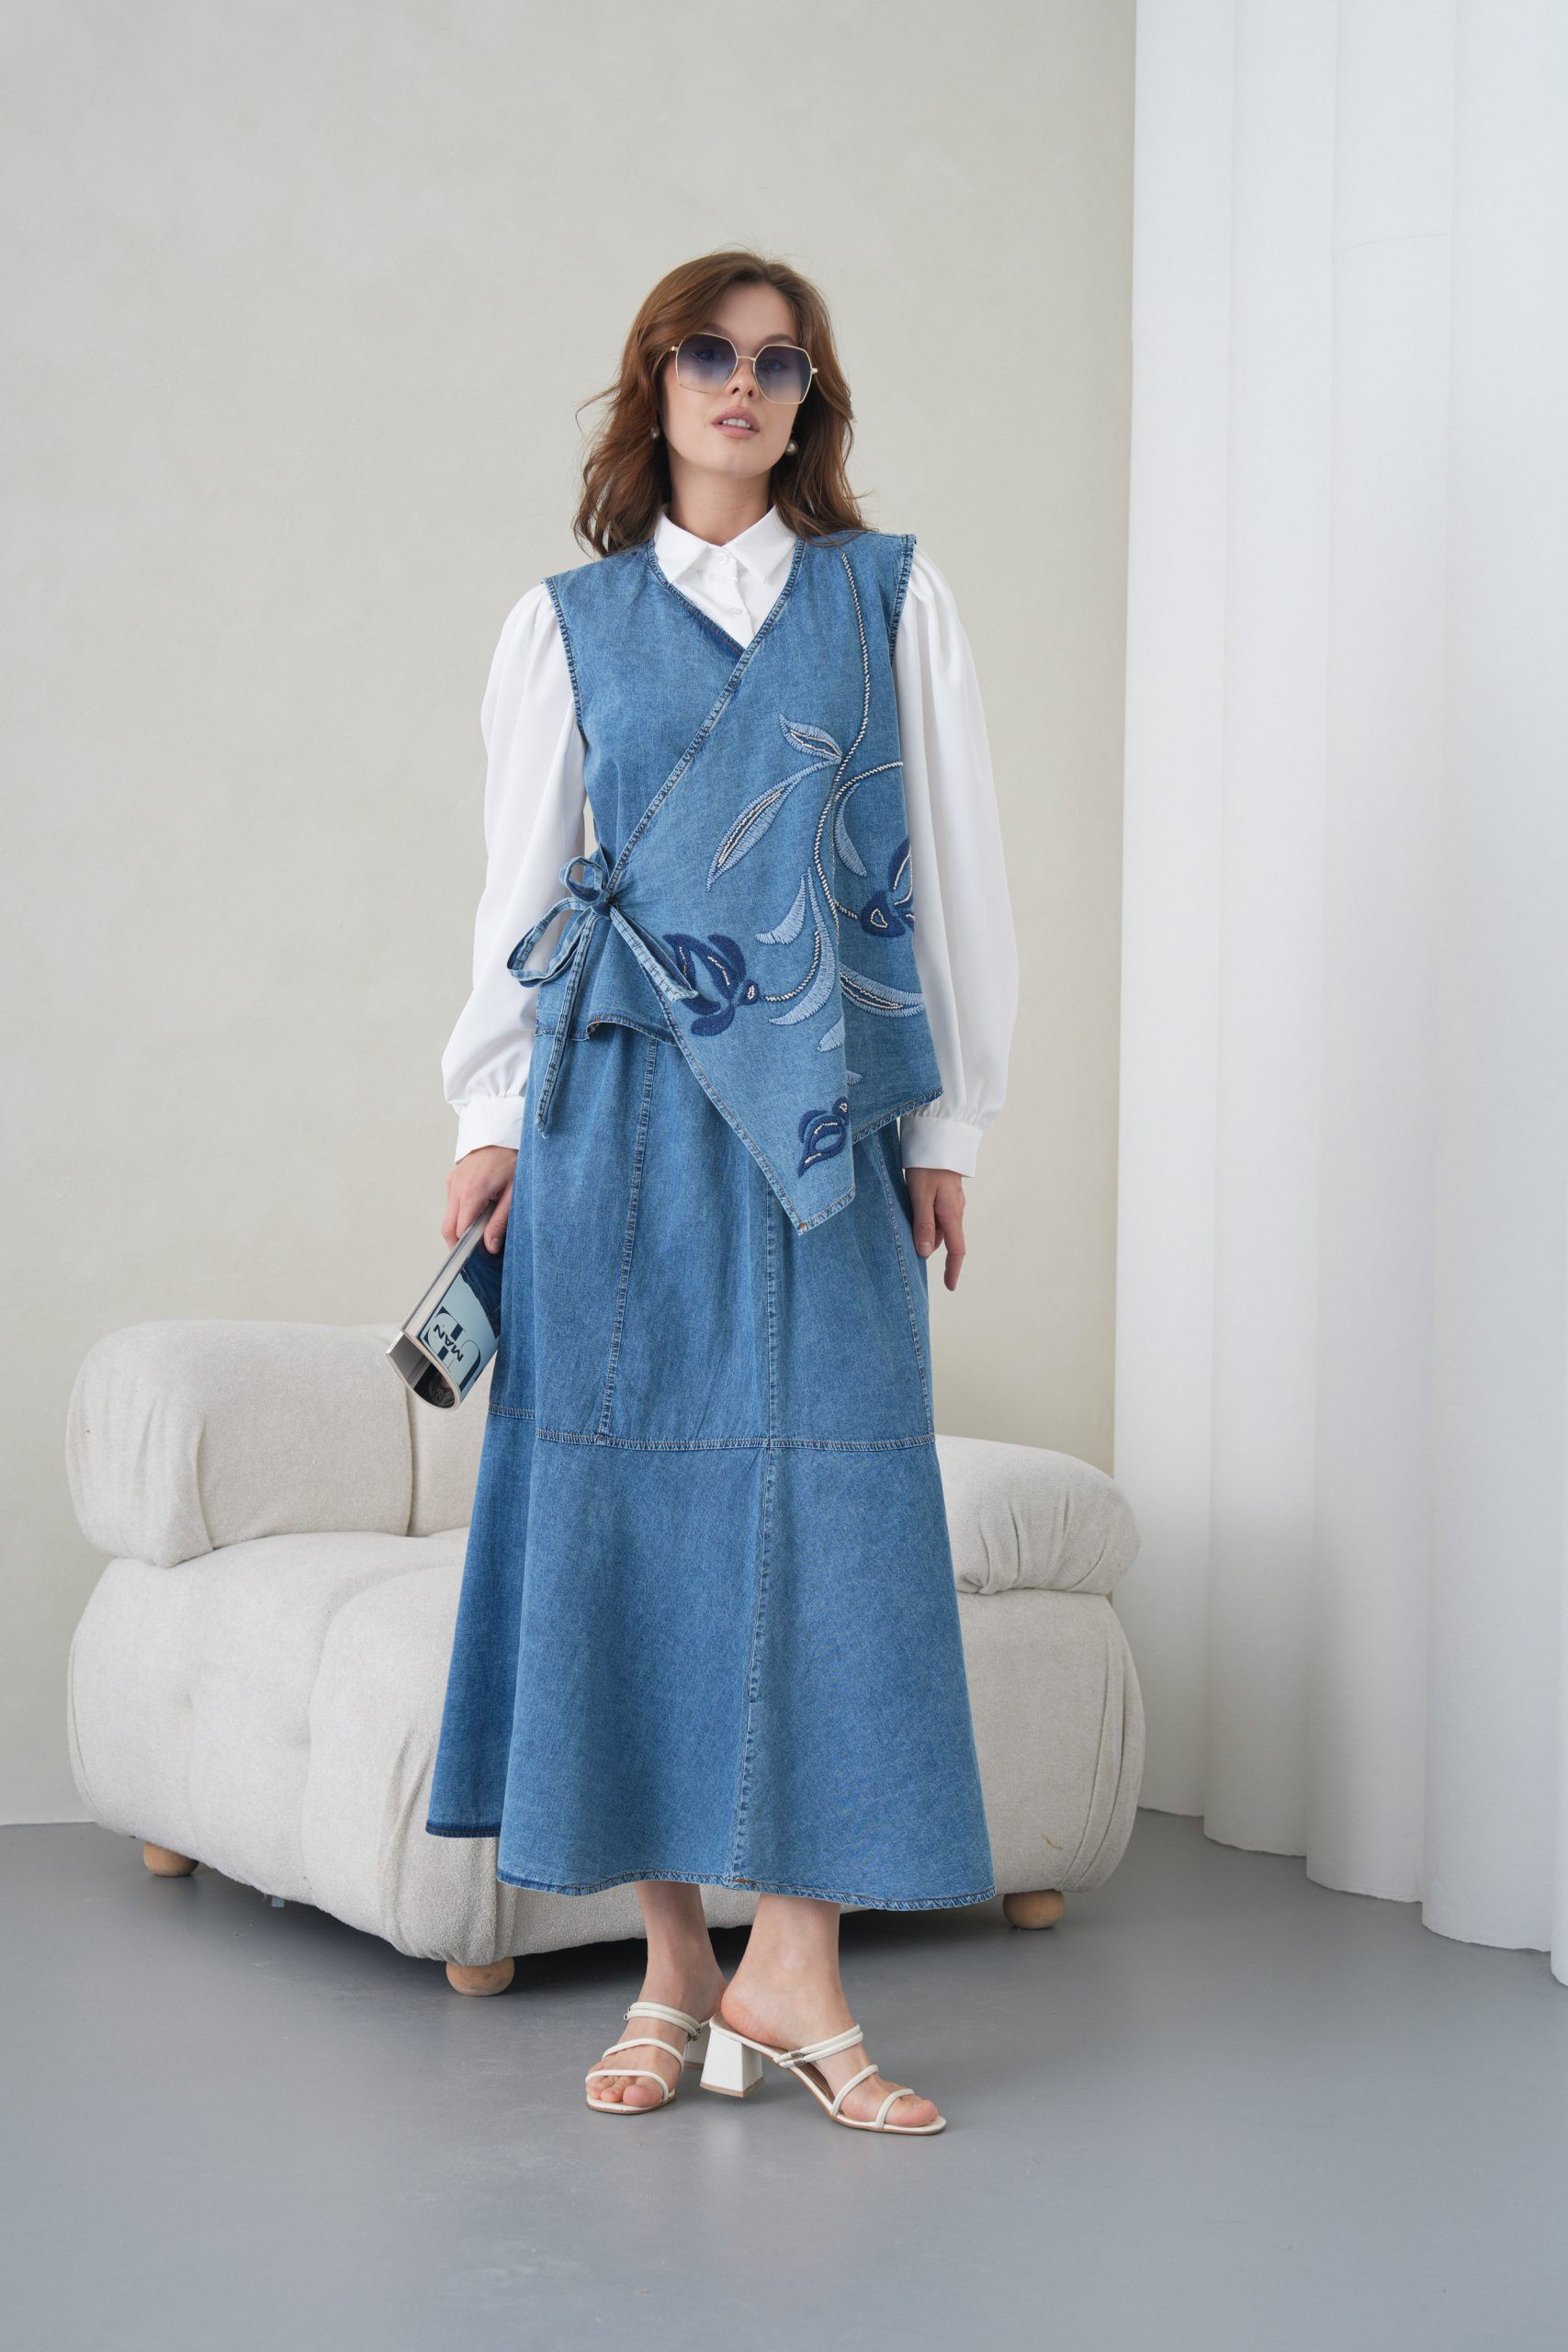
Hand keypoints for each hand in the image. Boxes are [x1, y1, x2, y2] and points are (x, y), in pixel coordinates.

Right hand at [443, 1145, 517, 1254]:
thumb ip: (500, 1222)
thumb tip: (490, 1246)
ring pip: (449, 1217)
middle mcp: (456, 1187)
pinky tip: (480, 1211)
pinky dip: (462, 1214)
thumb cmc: (512, 1159)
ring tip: (483, 1225)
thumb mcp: (513, 1193)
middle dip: (460, 1244)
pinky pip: (452, 1205)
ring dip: (462, 1227)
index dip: (468, 1247)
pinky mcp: (452, 1179)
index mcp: (472, 1192)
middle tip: (477, 1251)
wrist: (504, 1135)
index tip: (479, 1255)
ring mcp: (452, 1182)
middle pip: (448, 1228)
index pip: (460, 1231)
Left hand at [905, 1166, 966, 1289]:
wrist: (937, 1136)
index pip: (956, 1250)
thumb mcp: (921, 1197)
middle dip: (929, 1246)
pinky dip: (925, 1217)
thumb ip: (923, 1225)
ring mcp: (951, 1199)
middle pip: (944, 1238)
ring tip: (902, 1224)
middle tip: (906, 1251)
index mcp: (952, 1214)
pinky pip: (936, 1212)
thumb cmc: (927, 1165)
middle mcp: (955, 1209)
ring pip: (938, 1224)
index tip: (950, 1287)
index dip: (952, 1270)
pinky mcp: (944, 1190)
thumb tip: (926, 1253)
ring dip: (924, 1230)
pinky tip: (909, 1210)